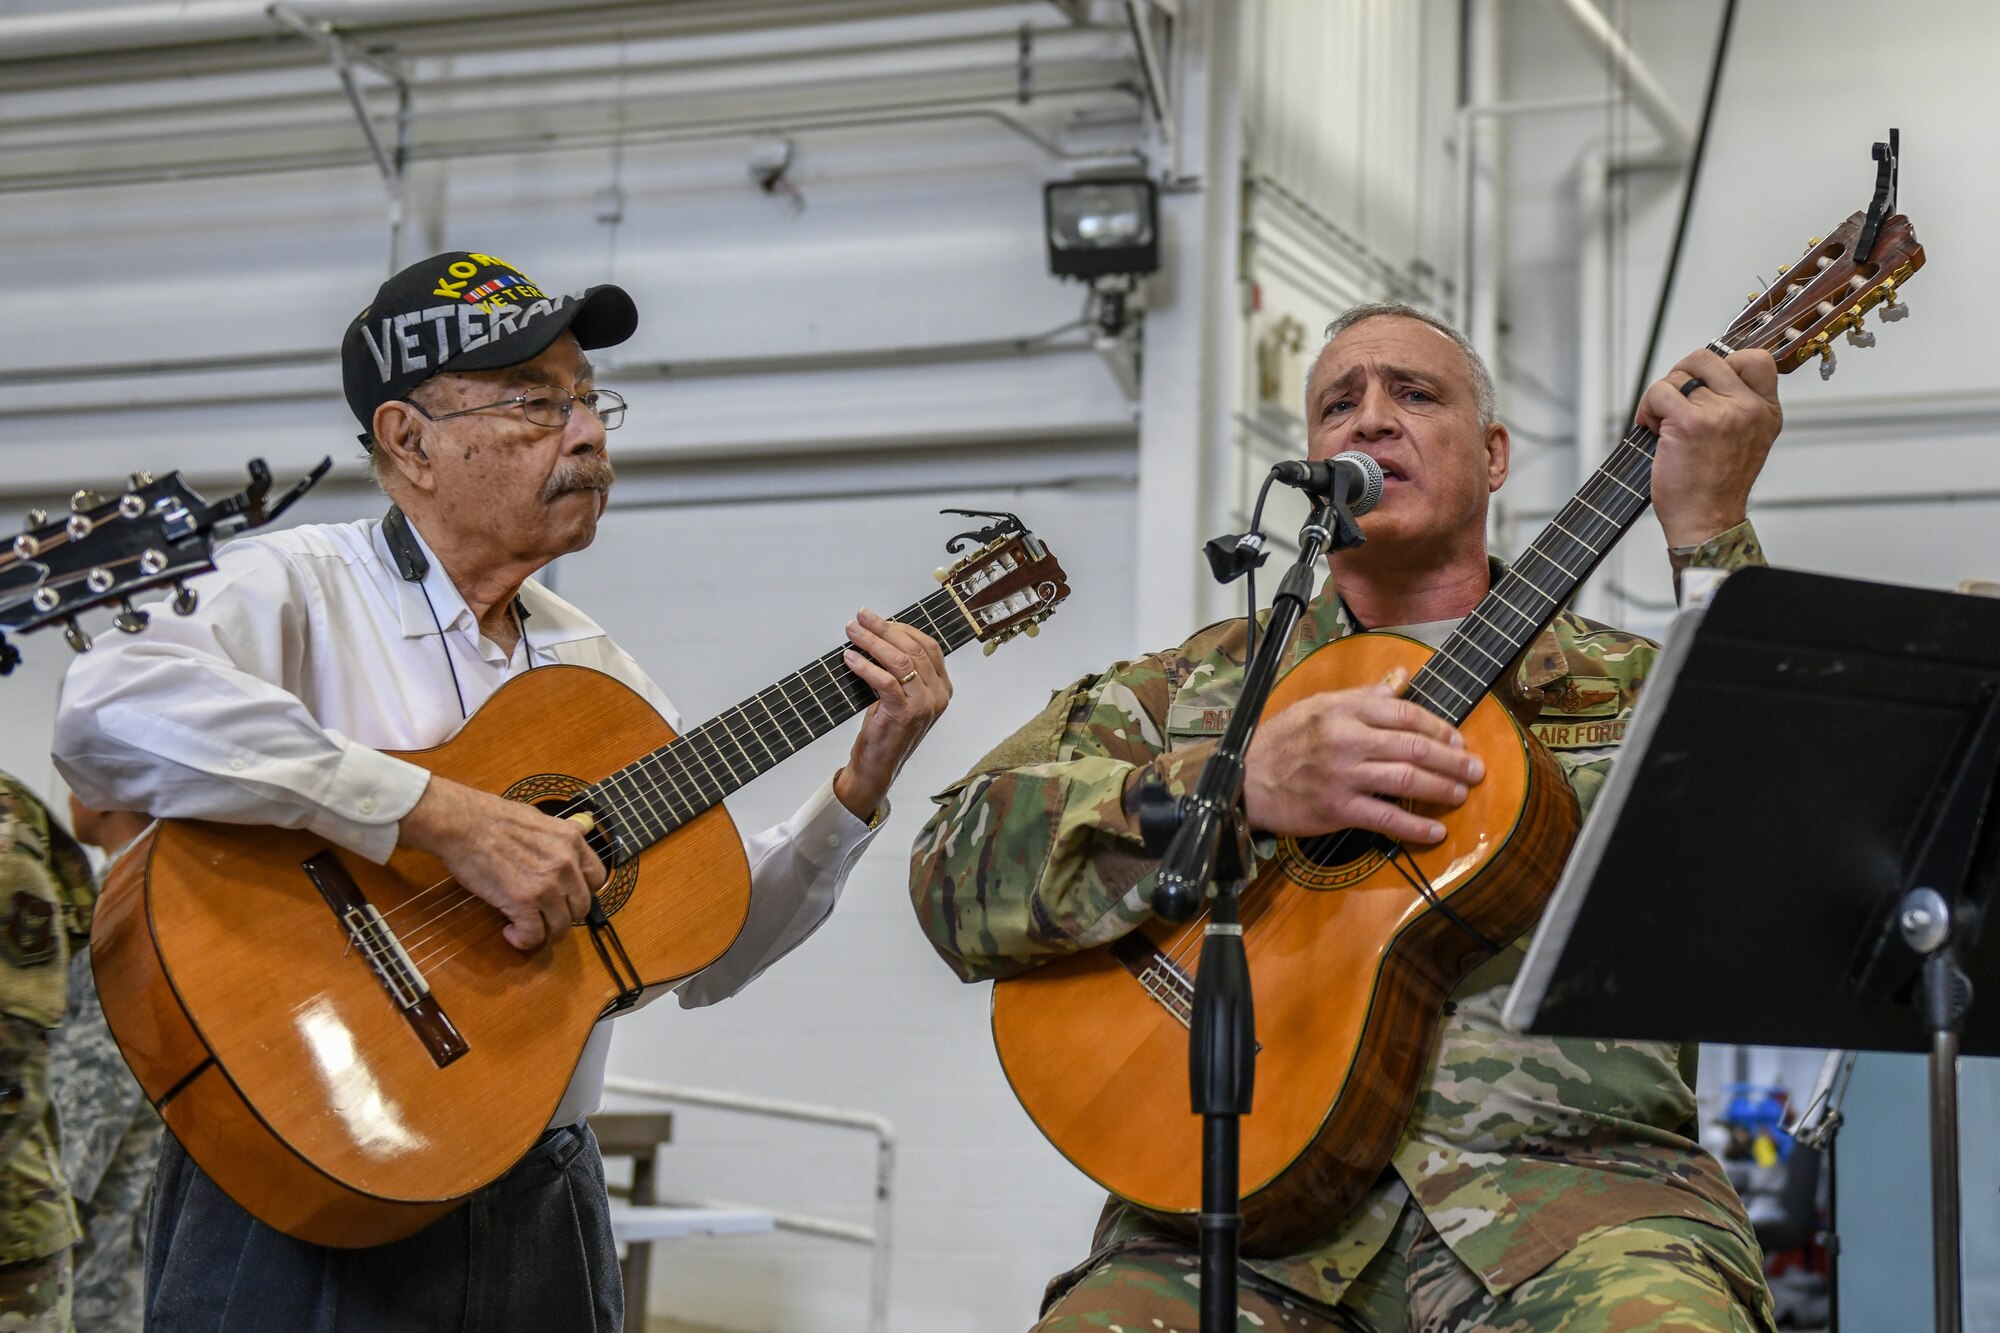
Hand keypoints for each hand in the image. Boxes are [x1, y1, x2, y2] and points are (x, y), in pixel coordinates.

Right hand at [397, 775, 605, 950]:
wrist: (462, 823)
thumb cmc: (492, 817)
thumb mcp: (539, 819)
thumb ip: (557, 838)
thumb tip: (569, 844)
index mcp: (572, 841)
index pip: (597, 877)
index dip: (582, 891)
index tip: (566, 896)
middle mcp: (566, 864)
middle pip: (581, 906)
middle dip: (564, 915)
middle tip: (544, 914)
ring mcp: (547, 885)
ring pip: (561, 926)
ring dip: (545, 931)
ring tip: (526, 926)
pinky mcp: (522, 902)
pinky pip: (534, 935)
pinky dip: (523, 940)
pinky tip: (511, 932)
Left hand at [833, 608, 951, 819]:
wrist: (877, 768)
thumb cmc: (886, 731)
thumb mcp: (900, 696)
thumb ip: (901, 671)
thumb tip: (880, 635)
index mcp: (941, 688)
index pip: (927, 646)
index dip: (901, 628)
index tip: (875, 619)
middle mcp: (938, 695)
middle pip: (914, 649)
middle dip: (883, 629)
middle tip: (860, 618)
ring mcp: (924, 706)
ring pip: (901, 661)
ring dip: (872, 642)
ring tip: (852, 632)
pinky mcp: (905, 714)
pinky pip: (886, 681)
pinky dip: (866, 666)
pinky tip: (850, 658)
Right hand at [1243, 670, 1482, 843]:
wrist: (1246, 779)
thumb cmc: (1283, 739)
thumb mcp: (1320, 705)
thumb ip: (1366, 694)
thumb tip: (1403, 677)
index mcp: (1345, 710)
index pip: (1406, 714)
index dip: (1440, 727)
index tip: (1458, 740)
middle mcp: (1347, 739)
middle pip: (1414, 746)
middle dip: (1452, 760)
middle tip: (1476, 771)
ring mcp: (1343, 775)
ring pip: (1406, 779)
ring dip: (1441, 788)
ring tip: (1461, 794)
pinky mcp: (1337, 808)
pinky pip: (1385, 817)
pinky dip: (1414, 825)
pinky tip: (1434, 830)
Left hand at [1638, 345, 1781, 547]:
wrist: (1706, 521)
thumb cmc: (1715, 487)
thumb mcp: (1747, 440)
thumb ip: (1736, 406)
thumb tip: (1703, 377)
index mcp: (1765, 411)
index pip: (1756, 359)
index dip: (1723, 363)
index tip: (1702, 382)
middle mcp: (1748, 408)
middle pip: (1707, 358)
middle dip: (1680, 375)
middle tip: (1671, 401)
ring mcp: (1721, 413)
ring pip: (1678, 376)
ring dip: (1660, 396)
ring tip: (1662, 423)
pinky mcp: (1690, 422)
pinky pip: (1659, 392)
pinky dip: (1647, 408)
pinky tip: (1652, 429)